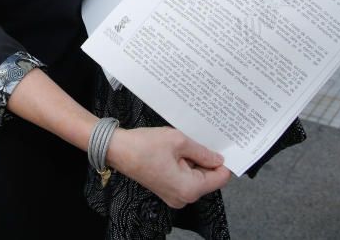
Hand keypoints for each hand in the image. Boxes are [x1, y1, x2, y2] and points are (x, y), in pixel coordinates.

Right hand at [107, 126, 230, 207]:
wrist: (117, 150)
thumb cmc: (143, 146)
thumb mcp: (178, 141)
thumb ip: (203, 151)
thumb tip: (218, 159)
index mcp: (189, 188)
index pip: (220, 178)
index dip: (222, 161)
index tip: (221, 147)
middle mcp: (183, 197)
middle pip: (208, 178)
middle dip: (205, 159)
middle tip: (195, 140)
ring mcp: (174, 195)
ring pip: (196, 176)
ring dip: (192, 160)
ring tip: (180, 145)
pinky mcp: (167, 190)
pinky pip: (184, 177)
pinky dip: (184, 164)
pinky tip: (174, 151)